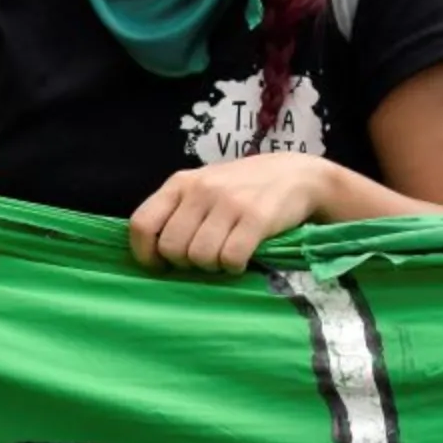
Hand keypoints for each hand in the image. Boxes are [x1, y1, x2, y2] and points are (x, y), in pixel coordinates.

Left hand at [129, 153, 338, 273]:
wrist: (300, 175)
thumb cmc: (246, 187)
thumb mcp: (206, 187)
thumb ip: (179, 210)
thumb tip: (152, 253)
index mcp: (182, 182)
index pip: (142, 224)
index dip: (146, 253)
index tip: (162, 264)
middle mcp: (202, 189)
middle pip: (171, 248)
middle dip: (186, 263)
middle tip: (206, 257)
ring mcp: (229, 201)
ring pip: (199, 257)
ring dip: (212, 266)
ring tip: (226, 255)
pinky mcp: (256, 217)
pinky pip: (230, 259)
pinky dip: (235, 267)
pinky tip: (244, 258)